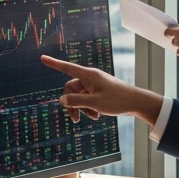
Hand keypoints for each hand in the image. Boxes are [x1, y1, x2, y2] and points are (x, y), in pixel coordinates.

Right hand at [41, 56, 162, 124]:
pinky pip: (87, 98)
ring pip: (79, 95)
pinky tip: (97, 116)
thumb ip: (76, 101)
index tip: (42, 58)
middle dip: (72, 103)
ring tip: (92, 117)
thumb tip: (61, 100)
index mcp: (89, 75)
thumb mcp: (94, 103)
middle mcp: (90, 78)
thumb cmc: (117, 100)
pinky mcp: (99, 91)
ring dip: (82, 107)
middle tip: (75, 119)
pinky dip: (89, 107)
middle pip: (71, 88)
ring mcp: (95, 84)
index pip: (67, 68)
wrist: (137, 103)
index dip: (53, 64)